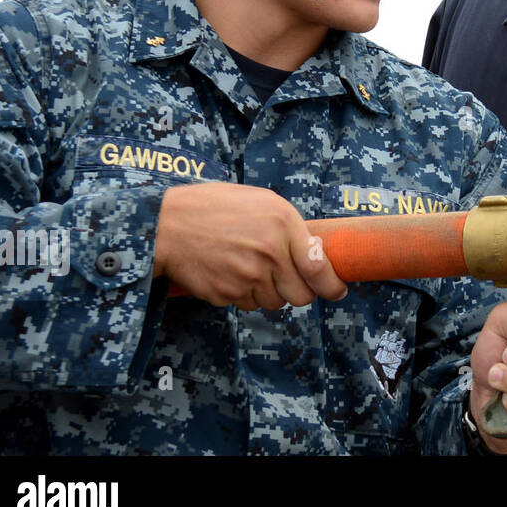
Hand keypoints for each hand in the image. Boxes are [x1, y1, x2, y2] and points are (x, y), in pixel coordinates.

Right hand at [155, 182, 347, 308]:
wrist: (168, 225)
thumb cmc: (215, 206)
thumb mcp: (261, 201)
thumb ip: (290, 227)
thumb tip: (315, 252)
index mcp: (282, 224)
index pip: (318, 267)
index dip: (332, 285)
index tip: (337, 290)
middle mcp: (268, 254)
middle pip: (300, 295)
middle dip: (300, 292)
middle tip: (289, 279)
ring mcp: (247, 278)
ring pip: (274, 303)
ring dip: (270, 293)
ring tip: (251, 268)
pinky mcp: (226, 295)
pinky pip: (248, 305)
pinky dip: (245, 295)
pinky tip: (232, 273)